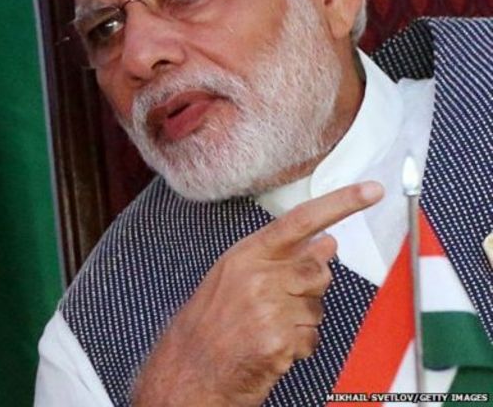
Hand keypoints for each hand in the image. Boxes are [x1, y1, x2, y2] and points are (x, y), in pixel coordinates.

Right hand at [133, 181, 383, 406]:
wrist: (188, 369)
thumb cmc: (209, 323)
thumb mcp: (233, 275)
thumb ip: (278, 257)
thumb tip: (325, 241)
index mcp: (245, 255)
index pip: (300, 221)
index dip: (340, 204)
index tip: (371, 191)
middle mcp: (257, 277)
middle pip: (318, 268)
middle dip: (312, 286)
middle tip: (284, 300)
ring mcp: (269, 310)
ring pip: (317, 307)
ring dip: (302, 320)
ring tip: (267, 327)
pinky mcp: (279, 341)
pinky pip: (311, 337)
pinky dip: (297, 345)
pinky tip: (270, 347)